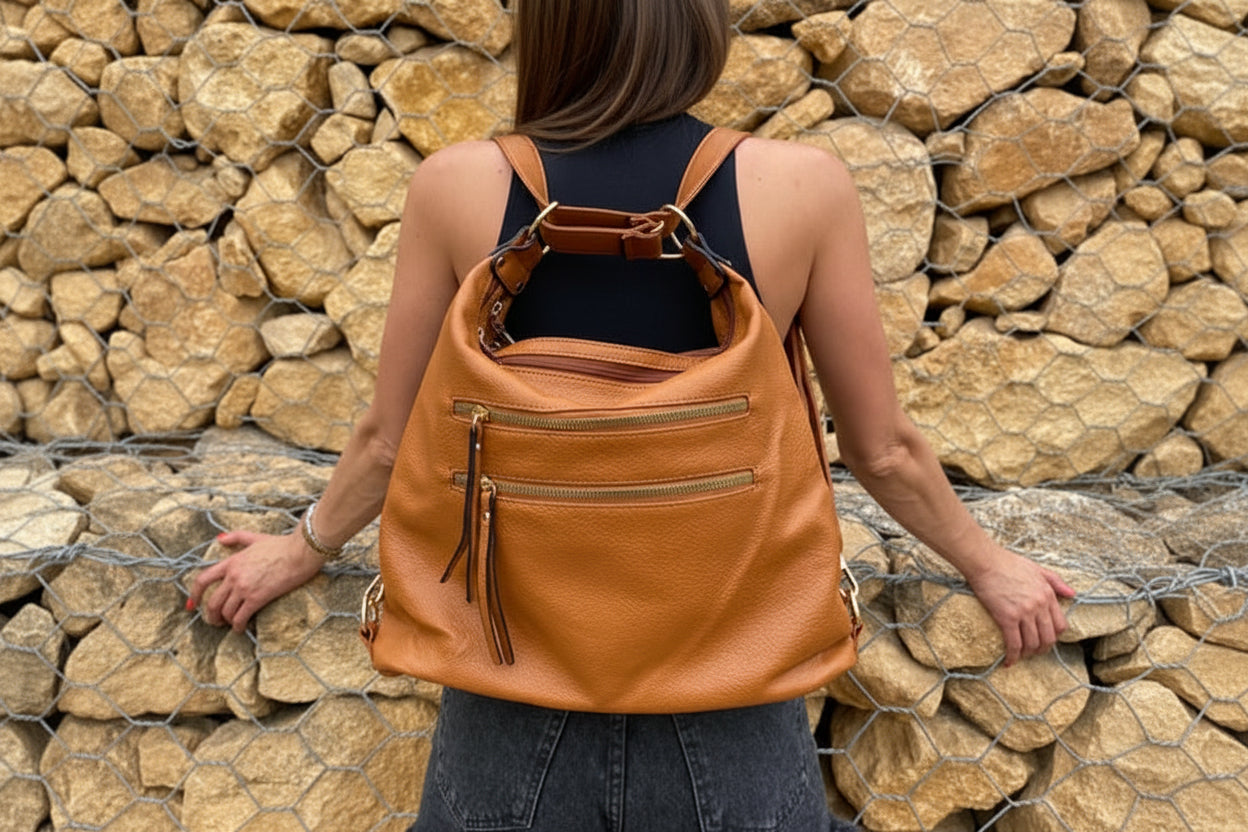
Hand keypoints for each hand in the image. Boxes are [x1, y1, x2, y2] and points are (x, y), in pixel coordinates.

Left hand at [188, 530, 324, 632]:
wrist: (300, 552)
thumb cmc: (281, 544)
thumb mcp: (255, 538)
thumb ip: (236, 537)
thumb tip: (219, 539)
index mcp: (231, 562)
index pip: (203, 580)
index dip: (194, 595)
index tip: (191, 605)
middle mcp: (234, 576)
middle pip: (212, 602)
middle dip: (211, 615)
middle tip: (215, 621)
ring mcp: (244, 588)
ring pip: (225, 612)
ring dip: (225, 622)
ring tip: (230, 625)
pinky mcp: (257, 598)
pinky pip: (241, 617)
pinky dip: (239, 626)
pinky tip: (242, 629)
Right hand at [963, 546, 1075, 666]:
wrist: (985, 561)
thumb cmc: (1008, 563)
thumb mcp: (1037, 569)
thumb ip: (1056, 582)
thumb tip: (1072, 594)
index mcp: (1048, 595)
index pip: (1061, 625)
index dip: (1054, 636)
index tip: (1045, 639)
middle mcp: (1039, 606)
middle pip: (1048, 638)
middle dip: (1042, 649)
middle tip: (1033, 651)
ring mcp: (1024, 613)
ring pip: (1033, 643)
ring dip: (1028, 654)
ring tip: (1020, 656)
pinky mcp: (1007, 618)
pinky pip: (1014, 643)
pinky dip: (1013, 656)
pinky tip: (1008, 661)